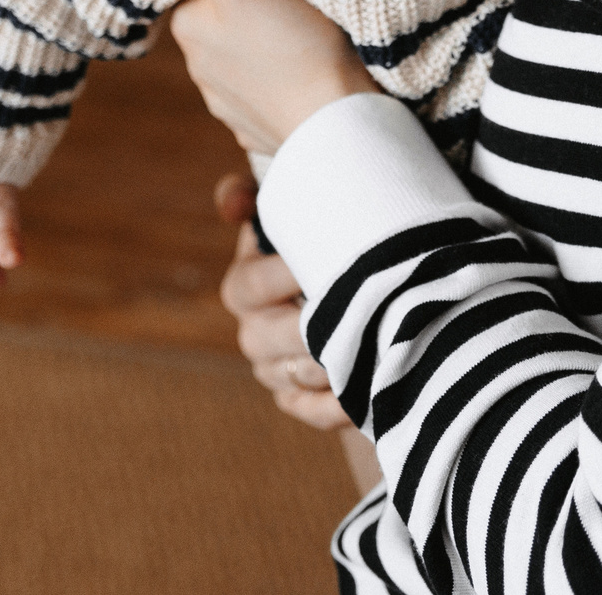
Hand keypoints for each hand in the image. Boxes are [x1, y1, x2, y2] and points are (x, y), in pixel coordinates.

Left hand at [142, 0, 378, 154]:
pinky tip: (312, 65)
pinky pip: (272, 90)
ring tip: (307, 24)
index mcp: (190, 30)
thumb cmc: (296, 49)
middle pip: (224, 16)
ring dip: (269, 42)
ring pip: (249, 55)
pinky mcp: (268, 128)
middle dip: (249, 0)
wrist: (343, 131)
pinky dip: (286, 77)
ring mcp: (235, 106)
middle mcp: (202, 71)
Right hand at [214, 173, 347, 429]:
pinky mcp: (301, 398)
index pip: (247, 287)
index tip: (317, 266)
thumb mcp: (294, 205)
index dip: (280, 278)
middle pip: (264, 338)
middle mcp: (254, 329)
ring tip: (369, 346)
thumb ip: (256, 192)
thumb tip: (232, 202)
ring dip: (327, 365)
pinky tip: (367, 389)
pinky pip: (312, 410)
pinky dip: (337, 405)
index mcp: (245, 283)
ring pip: (289, 377)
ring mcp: (275, 369)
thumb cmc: (327, 234)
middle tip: (356, 311)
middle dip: (310, 327)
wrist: (364, 278)